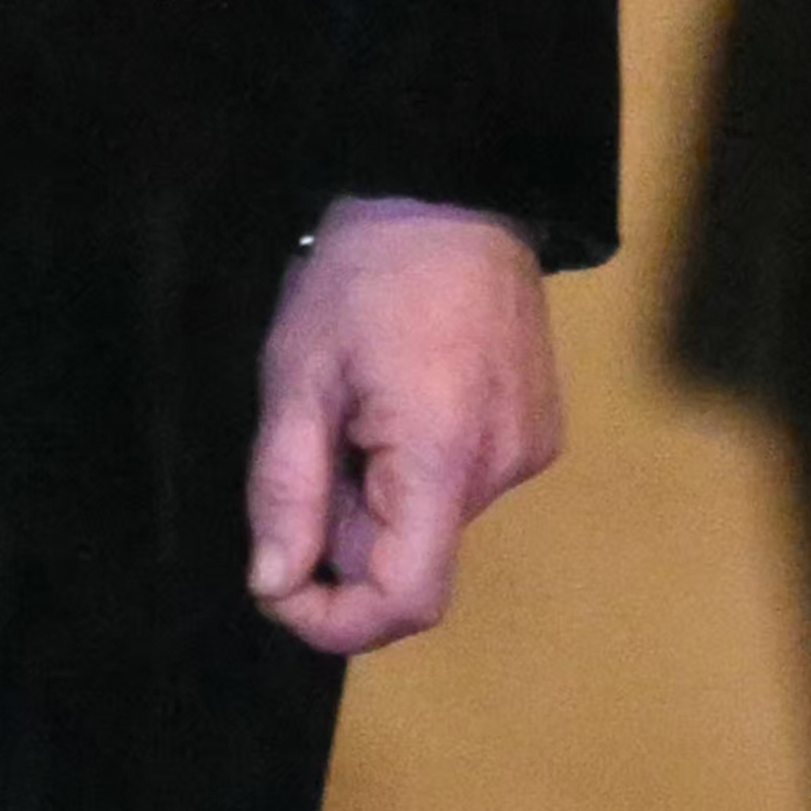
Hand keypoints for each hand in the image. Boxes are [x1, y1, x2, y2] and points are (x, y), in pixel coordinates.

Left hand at [246, 197, 563, 656]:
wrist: (452, 188)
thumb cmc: (365, 272)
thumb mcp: (298, 374)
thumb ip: (285, 490)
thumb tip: (274, 585)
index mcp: (444, 455)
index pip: (406, 600)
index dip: (335, 622)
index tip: (280, 587)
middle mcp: (502, 465)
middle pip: (412, 560)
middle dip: (343, 536)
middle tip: (311, 448)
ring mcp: (528, 449)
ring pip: (433, 523)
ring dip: (378, 498)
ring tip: (356, 408)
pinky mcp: (536, 429)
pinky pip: (461, 484)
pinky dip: (415, 470)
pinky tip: (398, 398)